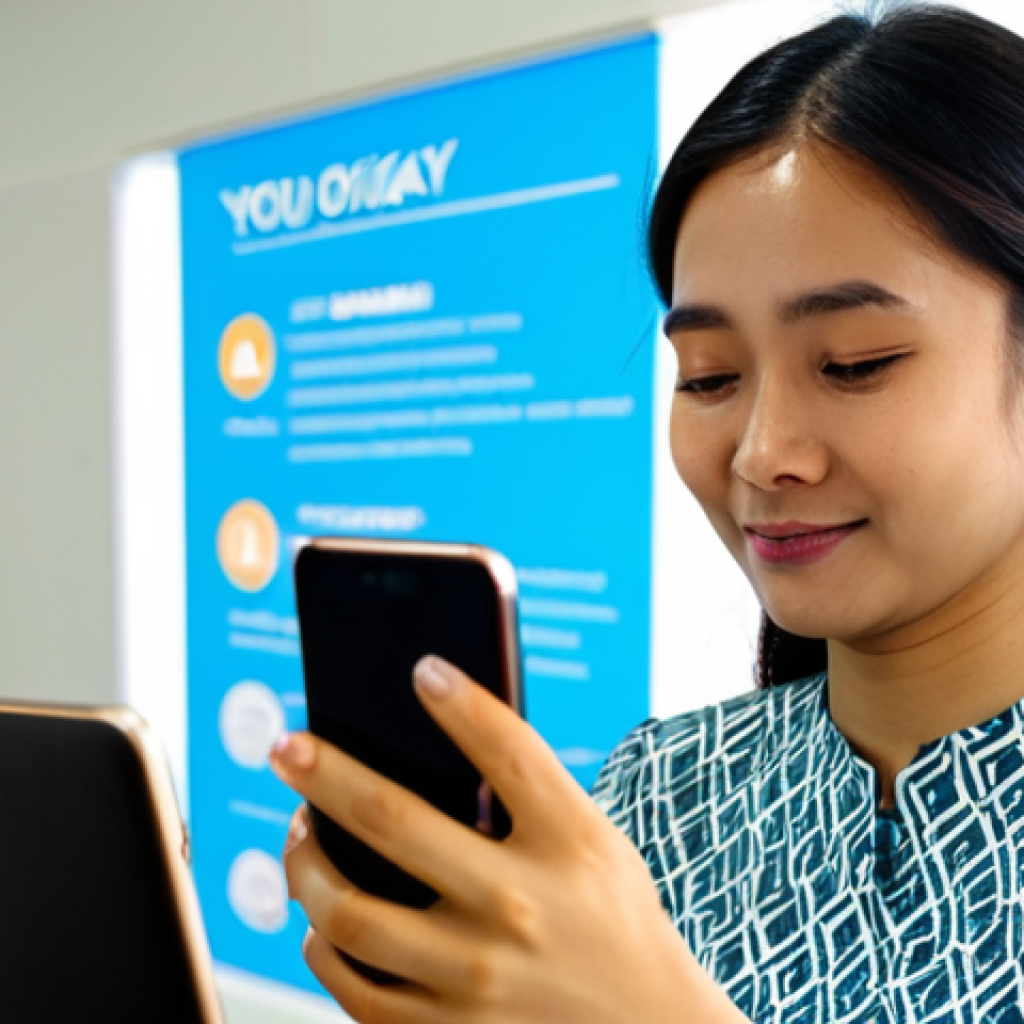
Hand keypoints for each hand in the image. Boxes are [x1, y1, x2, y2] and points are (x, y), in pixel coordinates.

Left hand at [270, 656, 746, 1023]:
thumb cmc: (613, 918)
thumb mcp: (593, 840)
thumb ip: (534, 793)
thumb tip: (443, 739)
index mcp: (569, 844)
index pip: (508, 752)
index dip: (462, 703)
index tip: (420, 669)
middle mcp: (521, 906)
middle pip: (395, 822)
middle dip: (325, 774)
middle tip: (285, 746)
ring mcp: (480, 977)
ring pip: (352, 915)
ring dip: (305, 865)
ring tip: (298, 834)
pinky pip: (357, 991)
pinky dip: (323, 946)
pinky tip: (320, 919)